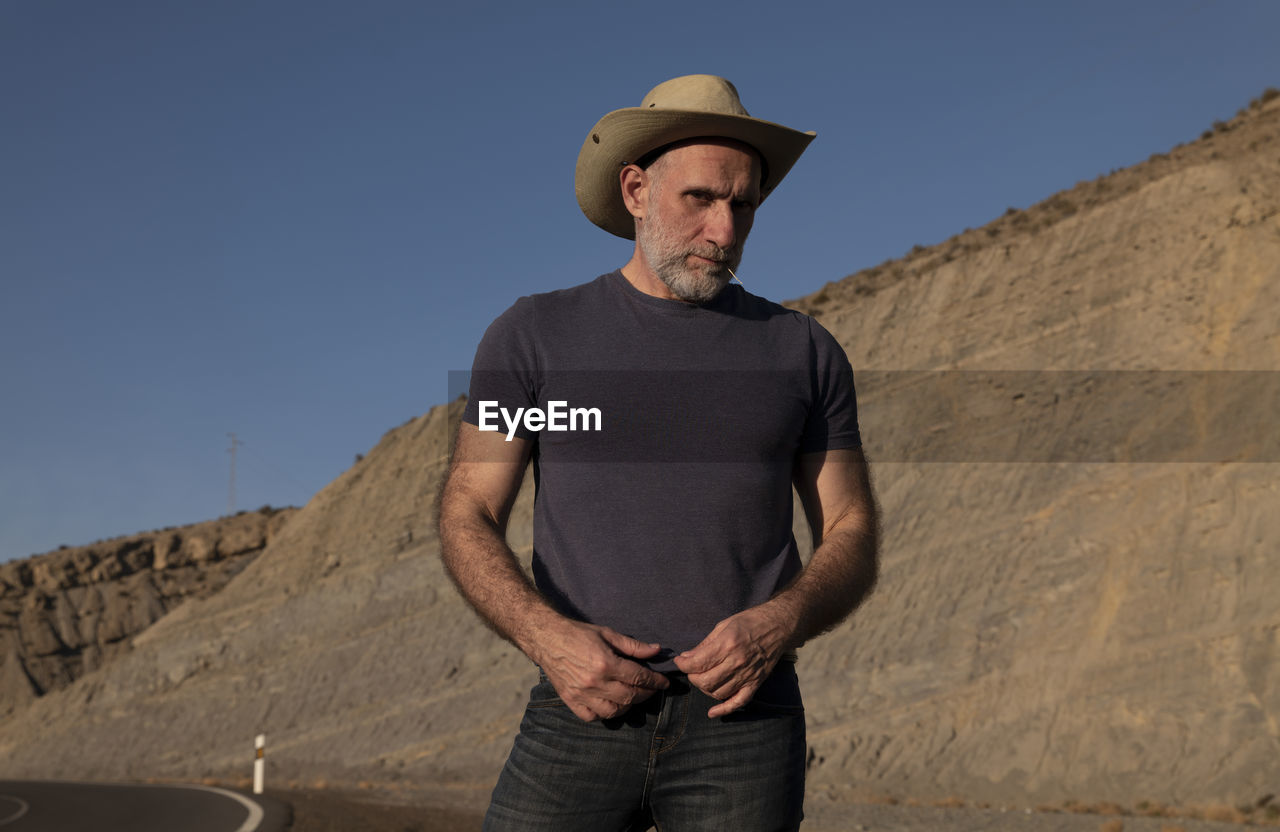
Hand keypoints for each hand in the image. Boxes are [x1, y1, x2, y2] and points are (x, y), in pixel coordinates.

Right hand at [535, 621, 669, 722]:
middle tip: (652, 689)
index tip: (664, 682)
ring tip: (632, 696)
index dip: (655, 681)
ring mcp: (582, 695)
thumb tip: (657, 650)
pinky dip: (604, 714)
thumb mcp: (607, 634)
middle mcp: (595, 682)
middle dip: (646, 694)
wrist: (547, 638)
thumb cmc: (578, 633)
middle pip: (630, 696)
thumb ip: (633, 646)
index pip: (639, 677)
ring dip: (628, 706)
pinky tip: (610, 704)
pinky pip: (593, 717)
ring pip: (614, 711)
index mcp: (606, 663)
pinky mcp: (571, 701)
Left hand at [673, 603, 795, 717]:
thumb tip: (687, 657)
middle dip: (692, 677)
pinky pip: (738, 702)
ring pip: (718, 693)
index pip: (697, 664)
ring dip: (705, 689)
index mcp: (727, 645)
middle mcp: (736, 662)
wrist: (778, 626)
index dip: (683, 665)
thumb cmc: (749, 621)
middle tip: (692, 669)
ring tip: (703, 678)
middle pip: (705, 681)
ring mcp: (747, 675)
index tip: (680, 661)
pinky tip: (712, 712)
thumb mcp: (723, 625)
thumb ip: (705, 644)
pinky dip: (724, 709)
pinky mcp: (756, 683)